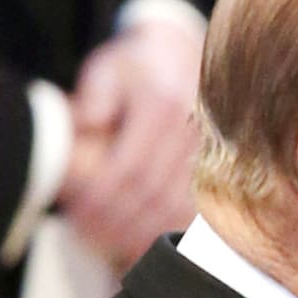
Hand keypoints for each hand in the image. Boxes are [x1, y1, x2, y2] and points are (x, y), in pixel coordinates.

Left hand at [62, 18, 202, 269]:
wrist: (184, 56)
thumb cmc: (138, 66)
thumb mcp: (108, 69)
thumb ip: (93, 97)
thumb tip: (85, 126)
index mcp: (164, 104)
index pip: (131, 165)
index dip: (102, 196)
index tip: (77, 212)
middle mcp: (194, 130)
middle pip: (153, 193)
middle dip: (117, 219)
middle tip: (86, 233)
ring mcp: (212, 152)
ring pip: (176, 206)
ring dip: (141, 231)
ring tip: (110, 242)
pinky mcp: (219, 168)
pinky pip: (195, 210)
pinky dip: (168, 230)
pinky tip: (144, 241)